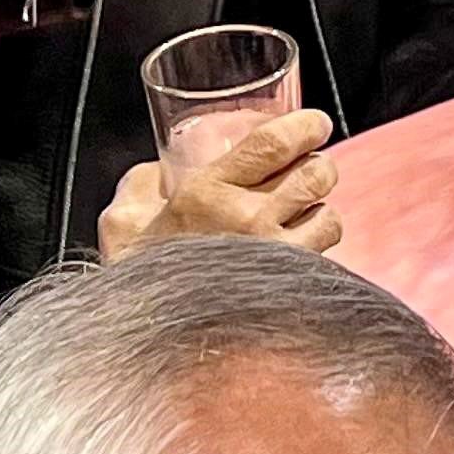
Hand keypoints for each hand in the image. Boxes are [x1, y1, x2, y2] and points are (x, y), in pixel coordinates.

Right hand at [97, 109, 343, 257]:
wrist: (150, 329)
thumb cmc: (140, 272)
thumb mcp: (125, 215)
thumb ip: (146, 182)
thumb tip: (165, 167)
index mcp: (206, 191)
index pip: (273, 143)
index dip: (305, 126)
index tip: (316, 123)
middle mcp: (245, 218)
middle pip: (315, 172)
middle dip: (316, 164)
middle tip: (304, 167)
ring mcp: (271, 252)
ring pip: (328, 209)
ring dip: (319, 205)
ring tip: (299, 209)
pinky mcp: (288, 280)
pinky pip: (326, 244)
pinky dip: (319, 236)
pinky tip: (299, 239)